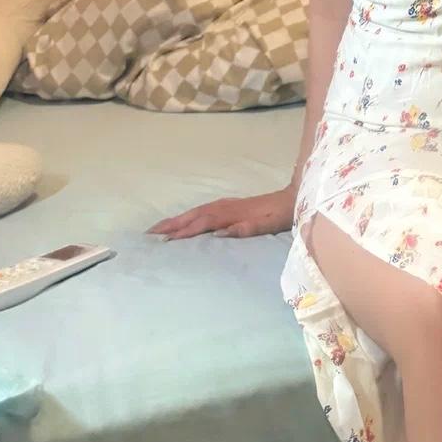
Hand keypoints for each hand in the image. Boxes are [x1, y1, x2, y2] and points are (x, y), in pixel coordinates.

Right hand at [146, 185, 295, 240]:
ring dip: (176, 220)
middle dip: (171, 225)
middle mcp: (224, 207)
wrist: (291, 199)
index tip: (163, 242)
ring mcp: (225, 205)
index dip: (182, 232)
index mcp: (230, 214)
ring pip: (194, 212)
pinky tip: (182, 222)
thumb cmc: (278, 216)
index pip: (201, 224)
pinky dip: (187, 217)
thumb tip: (217, 235)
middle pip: (192, 216)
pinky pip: (201, 212)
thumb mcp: (266, 225)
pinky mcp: (228, 206)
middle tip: (149, 235)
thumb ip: (244, 229)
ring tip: (158, 230)